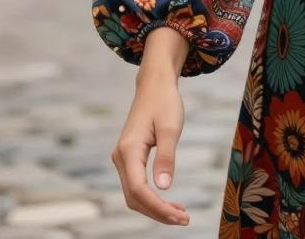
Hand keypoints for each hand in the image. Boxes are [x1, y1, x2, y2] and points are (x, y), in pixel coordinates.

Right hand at [111, 69, 190, 226]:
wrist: (154, 84)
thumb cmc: (164, 102)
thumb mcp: (171, 127)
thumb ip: (166, 157)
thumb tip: (163, 188)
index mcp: (129, 150)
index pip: (138, 189)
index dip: (157, 207)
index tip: (179, 216)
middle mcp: (121, 157)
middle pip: (134, 197)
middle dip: (157, 212)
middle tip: (184, 219)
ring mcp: (123, 158)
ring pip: (134, 194)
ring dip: (155, 207)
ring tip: (180, 214)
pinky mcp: (129, 158)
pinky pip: (137, 185)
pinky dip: (152, 197)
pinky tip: (169, 201)